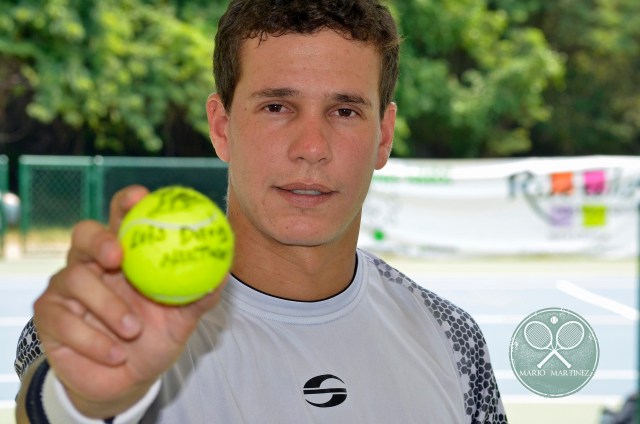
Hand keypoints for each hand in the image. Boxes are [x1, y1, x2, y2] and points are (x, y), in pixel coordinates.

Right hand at [33, 185, 224, 417]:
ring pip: (76, 279)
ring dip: (108, 307)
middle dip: (99, 240)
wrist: (127, 381)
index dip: (127, 202)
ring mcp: (66, 287)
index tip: (142, 197)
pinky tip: (115, 354)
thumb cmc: (155, 338)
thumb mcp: (182, 319)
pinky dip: (94, 340)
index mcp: (125, 255)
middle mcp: (91, 263)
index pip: (122, 217)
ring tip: (133, 330)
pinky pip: (65, 320)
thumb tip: (223, 273)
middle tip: (118, 257)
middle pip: (84, 233)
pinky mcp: (49, 315)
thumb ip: (200, 295)